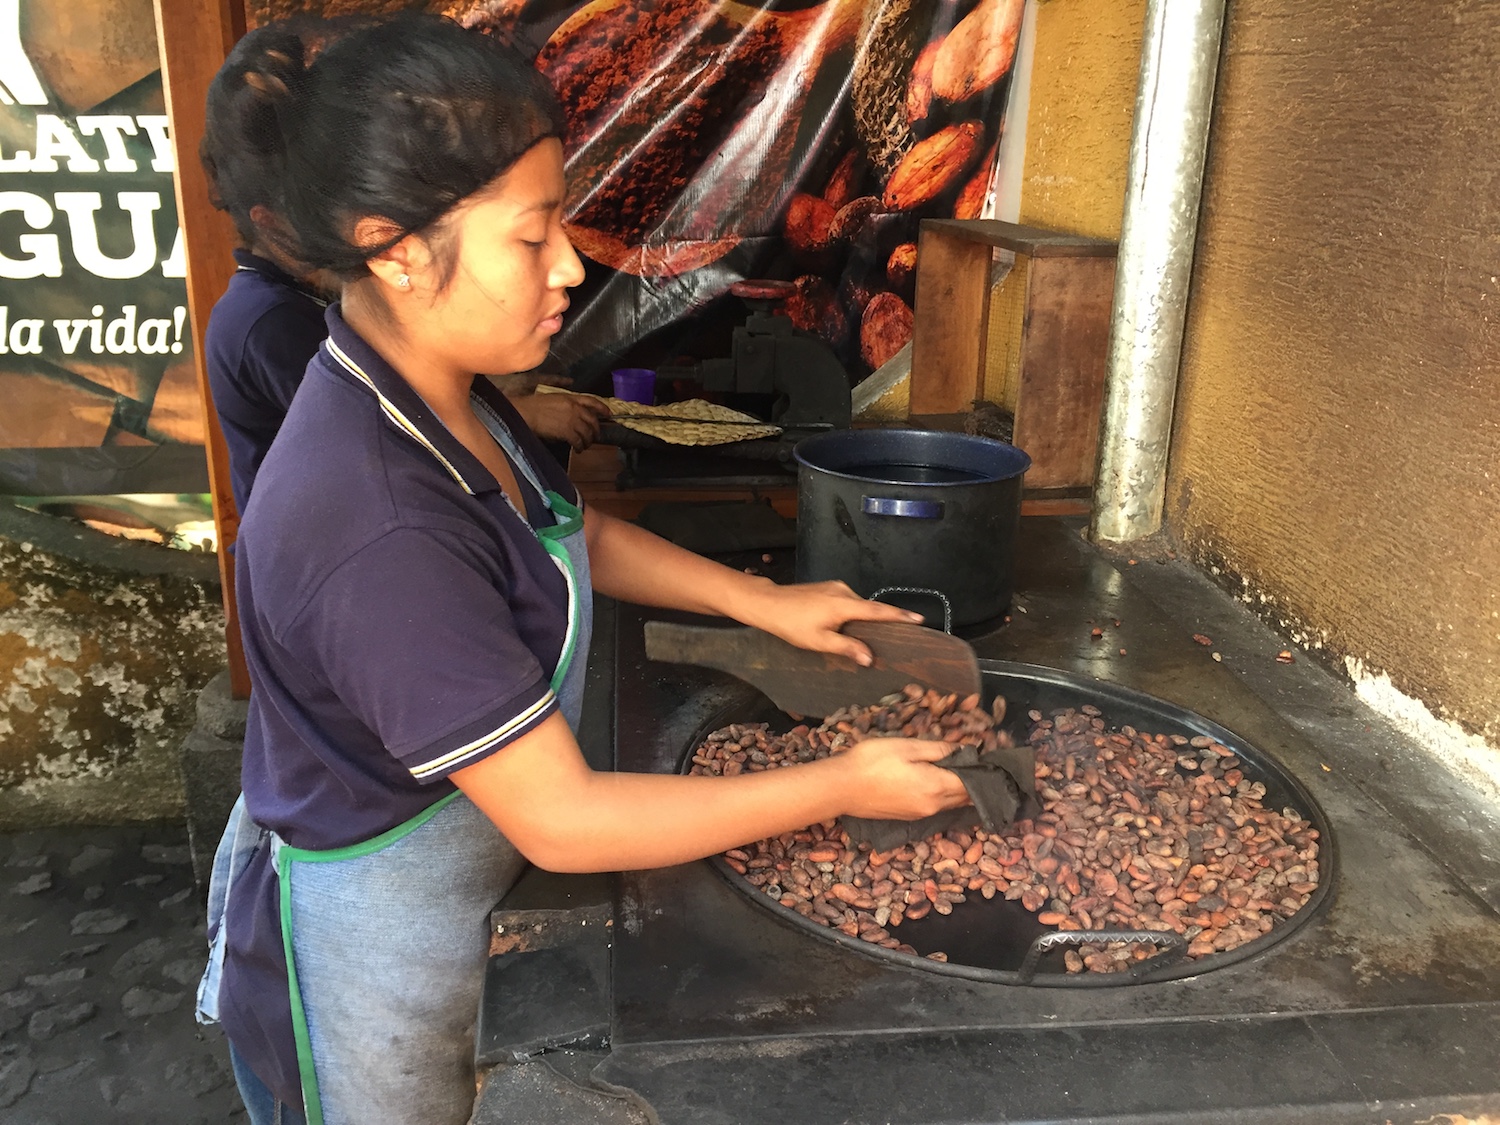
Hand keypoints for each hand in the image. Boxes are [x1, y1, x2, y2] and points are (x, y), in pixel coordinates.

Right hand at [508, 390, 609, 450]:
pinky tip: (577, 449)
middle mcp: (574, 408)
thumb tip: (575, 415)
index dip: (602, 407)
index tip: (609, 414)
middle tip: (594, 437)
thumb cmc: (534, 406)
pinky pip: (578, 441)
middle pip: (592, 420)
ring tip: (584, 446)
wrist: (526, 412)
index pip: (592, 400)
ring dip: (588, 441)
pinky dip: (579, 447)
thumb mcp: (554, 398)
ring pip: (587, 433)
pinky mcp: (566, 431)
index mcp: (571, 398)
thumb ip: (567, 403)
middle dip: (595, 430)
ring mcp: (571, 419)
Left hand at [736, 580, 923, 664]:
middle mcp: (843, 591)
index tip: (919, 618)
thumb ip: (847, 648)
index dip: (899, 616)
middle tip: (900, 634)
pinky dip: (854, 613)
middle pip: (870, 607)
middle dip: (884, 620)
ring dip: (864, 618)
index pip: (878, 611)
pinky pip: (848, 601)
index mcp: (844, 604)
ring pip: (857, 605)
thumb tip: (869, 658)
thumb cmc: (791, 625)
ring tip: (872, 636)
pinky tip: (849, 626)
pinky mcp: (827, 587)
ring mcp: (835, 587)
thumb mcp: (819, 642)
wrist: (768, 604)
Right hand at [835, 738, 971, 819]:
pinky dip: (942, 796)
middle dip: (972, 782)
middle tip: (974, 763)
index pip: (971, 783)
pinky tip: (935, 783)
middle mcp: (933, 806)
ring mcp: (920, 814)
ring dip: (957, 790)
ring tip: (957, 770)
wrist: (841, 788)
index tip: (984, 758)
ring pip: (950, 803)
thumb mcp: (906, 746)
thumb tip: (963, 750)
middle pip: (964, 797)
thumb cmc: (872, 761)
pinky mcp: (908, 817)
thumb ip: (938, 749)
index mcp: (937, 787)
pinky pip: (935, 807)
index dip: (980, 771)